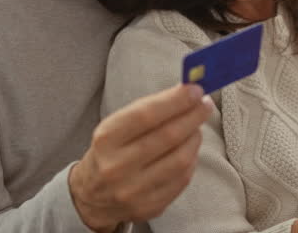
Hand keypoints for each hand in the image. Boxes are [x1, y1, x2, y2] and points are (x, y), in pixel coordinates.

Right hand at [69, 84, 213, 230]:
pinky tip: (190, 148)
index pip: (146, 115)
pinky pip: (183, 179)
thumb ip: (149, 109)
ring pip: (181, 159)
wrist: (92, 196)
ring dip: (195, 137)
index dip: (175, 101)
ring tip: (197, 126)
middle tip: (205, 103)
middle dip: (193, 116)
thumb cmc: (110, 151)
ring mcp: (134, 191)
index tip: (195, 90)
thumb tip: (188, 93)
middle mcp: (117, 167)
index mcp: (106, 139)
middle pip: (168, 136)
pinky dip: (192, 159)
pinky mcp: (150, 207)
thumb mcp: (116, 125)